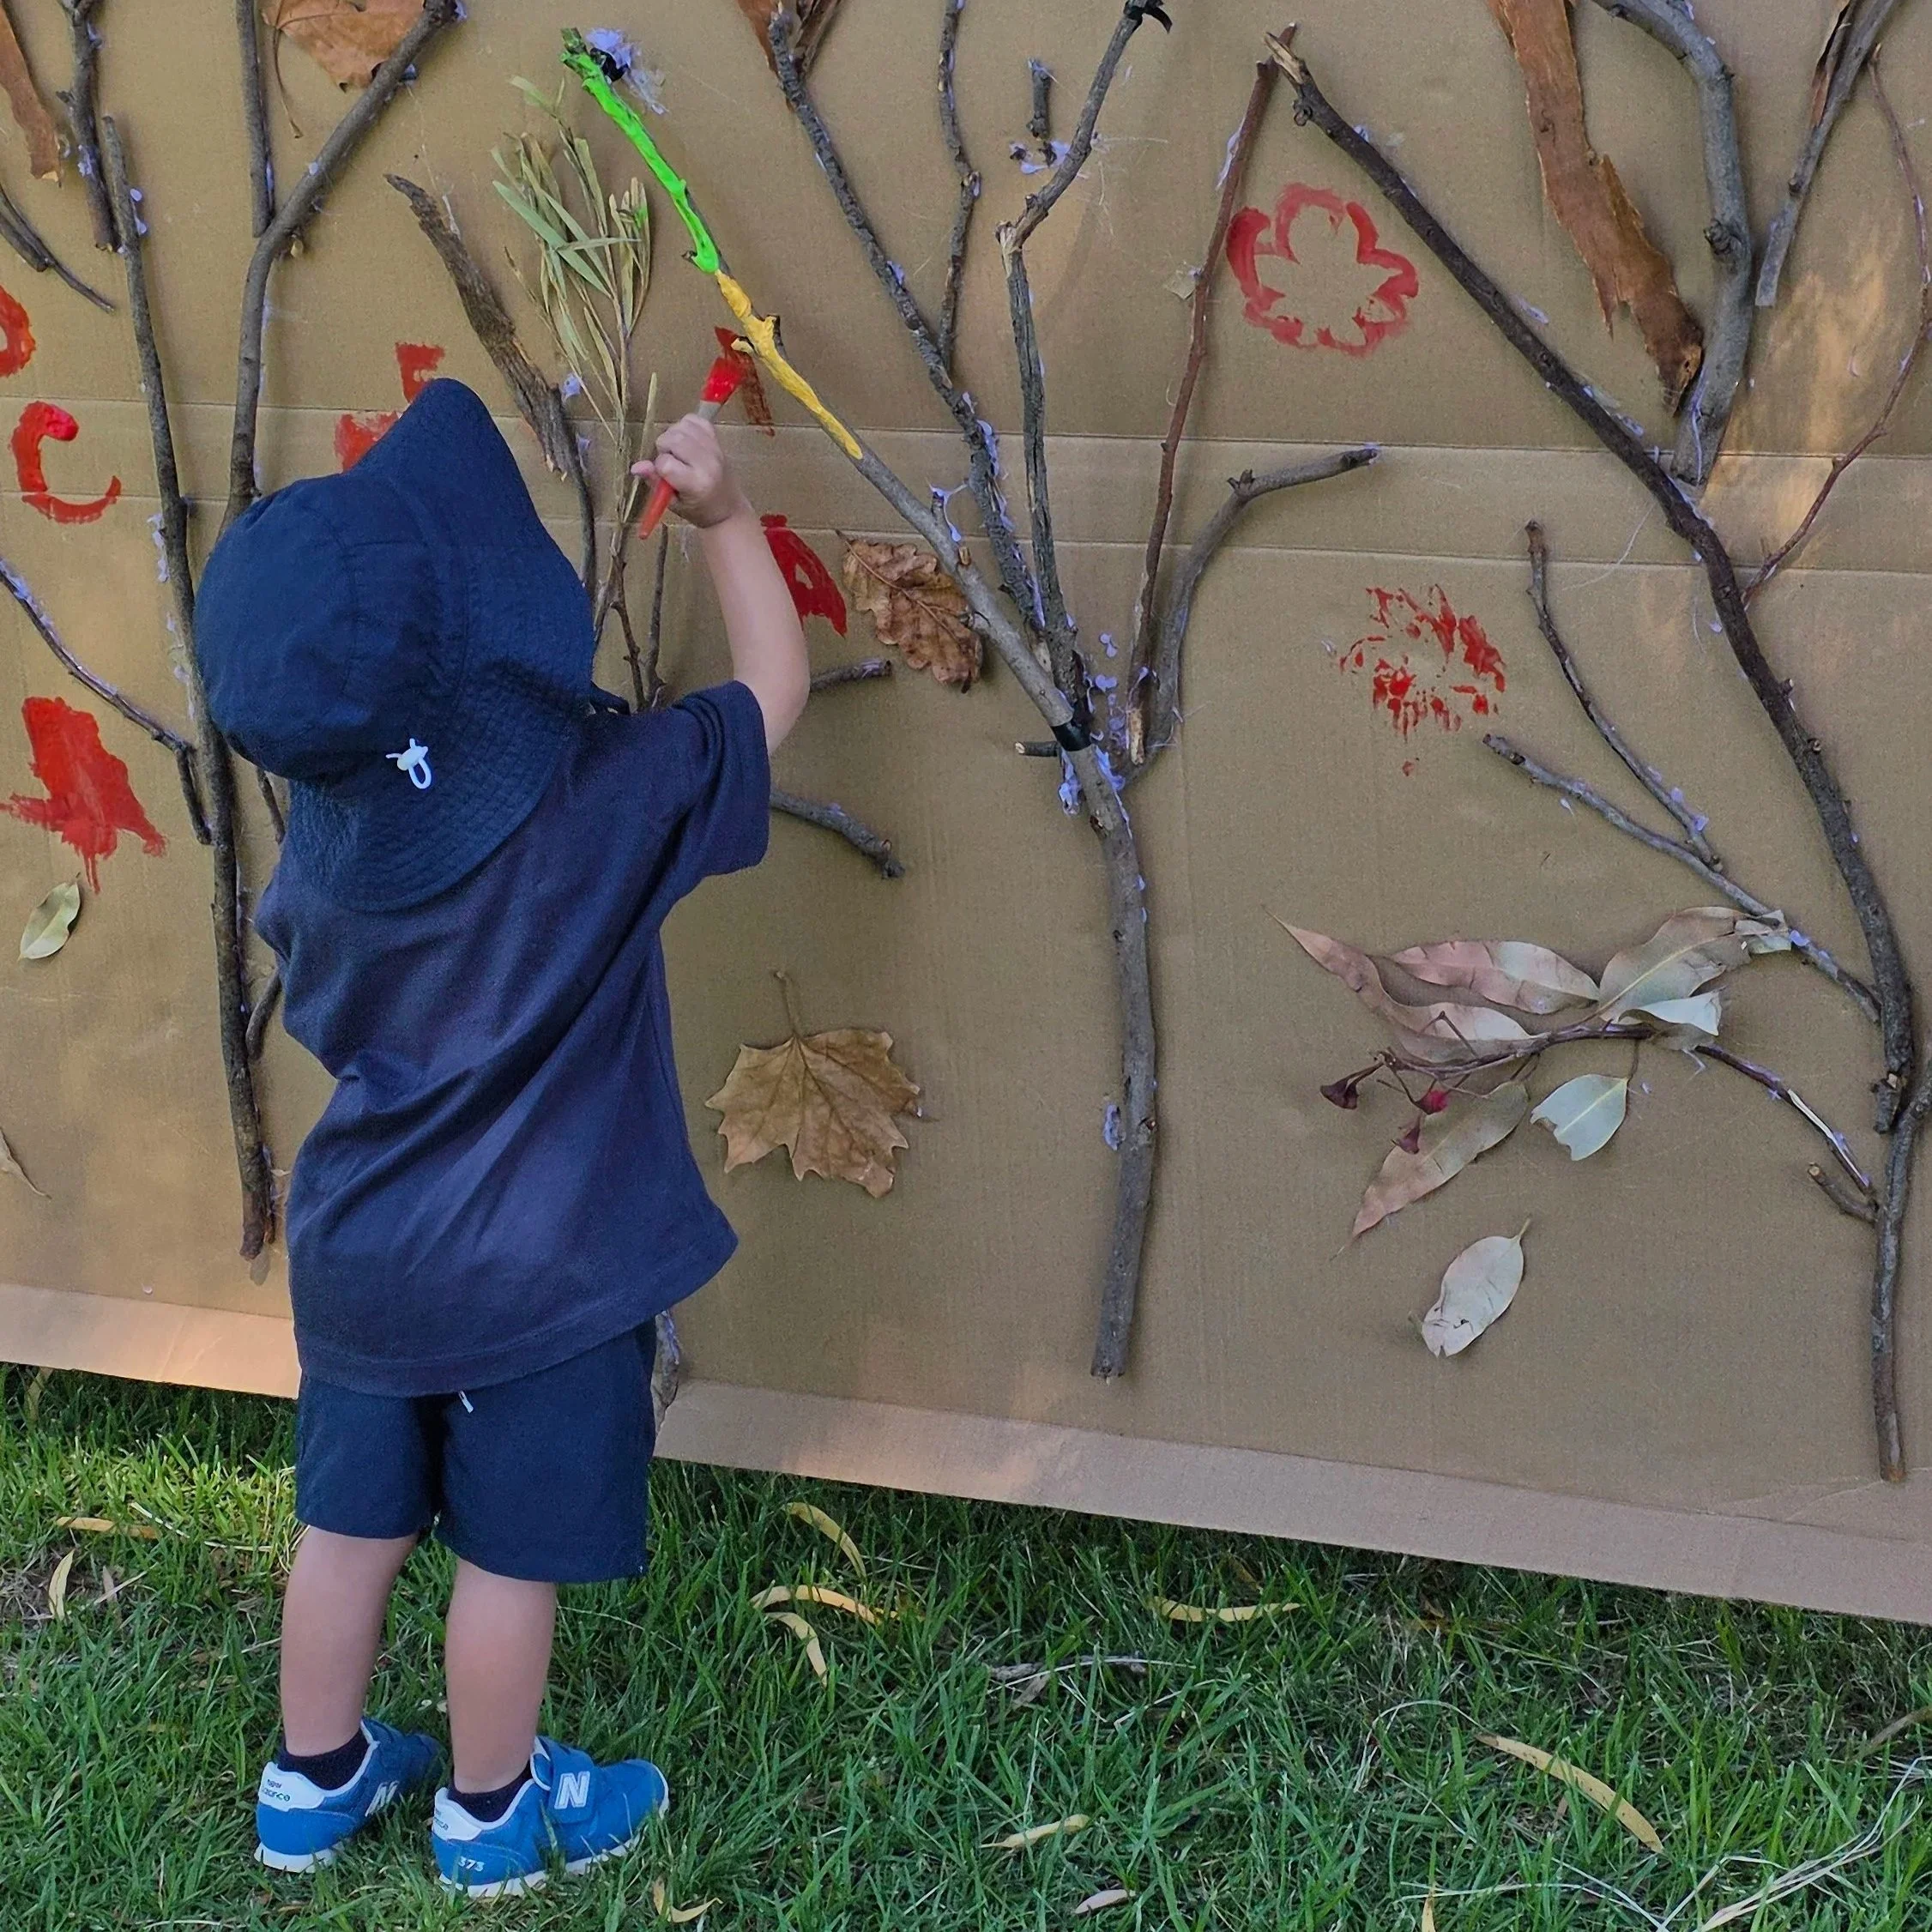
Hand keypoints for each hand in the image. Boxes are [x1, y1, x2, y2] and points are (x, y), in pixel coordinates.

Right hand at [631, 414, 748, 529]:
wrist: (728, 508)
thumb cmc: (698, 509)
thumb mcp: (673, 504)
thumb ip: (655, 482)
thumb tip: (636, 467)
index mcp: (696, 484)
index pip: (665, 463)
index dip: (659, 467)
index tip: (665, 476)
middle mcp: (707, 463)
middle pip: (672, 438)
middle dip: (663, 448)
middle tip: (671, 462)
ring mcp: (714, 448)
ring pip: (681, 426)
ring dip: (673, 436)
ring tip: (678, 452)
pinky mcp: (717, 439)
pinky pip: (695, 420)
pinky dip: (685, 426)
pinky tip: (686, 441)